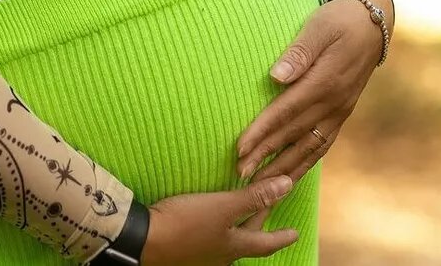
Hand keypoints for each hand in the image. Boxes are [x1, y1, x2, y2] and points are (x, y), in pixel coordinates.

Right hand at [140, 174, 298, 265]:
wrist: (145, 240)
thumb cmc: (186, 224)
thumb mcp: (223, 207)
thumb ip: (254, 197)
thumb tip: (287, 185)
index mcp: (234, 246)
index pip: (265, 242)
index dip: (282, 236)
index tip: (295, 233)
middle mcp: (222, 255)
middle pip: (248, 240)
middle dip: (261, 226)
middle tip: (271, 213)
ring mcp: (204, 255)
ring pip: (229, 241)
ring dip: (239, 228)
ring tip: (243, 216)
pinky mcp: (187, 250)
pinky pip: (212, 239)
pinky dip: (220, 229)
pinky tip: (211, 222)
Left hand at [234, 0, 390, 184]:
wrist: (373, 24)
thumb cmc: (340, 20)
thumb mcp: (319, 27)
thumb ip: (299, 52)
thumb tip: (276, 76)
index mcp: (324, 82)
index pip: (285, 112)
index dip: (261, 132)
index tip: (239, 149)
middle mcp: (333, 104)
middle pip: (293, 135)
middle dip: (265, 157)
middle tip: (239, 174)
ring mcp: (340, 112)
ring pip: (309, 148)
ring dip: (284, 168)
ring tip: (261, 186)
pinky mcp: (341, 113)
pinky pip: (322, 144)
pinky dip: (305, 163)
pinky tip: (291, 174)